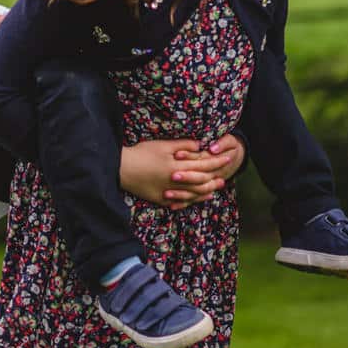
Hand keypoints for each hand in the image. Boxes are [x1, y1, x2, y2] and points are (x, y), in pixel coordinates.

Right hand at [120, 135, 244, 210]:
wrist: (120, 169)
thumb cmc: (141, 153)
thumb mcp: (162, 145)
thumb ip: (183, 145)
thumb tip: (200, 145)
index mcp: (176, 166)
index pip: (202, 165)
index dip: (216, 161)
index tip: (227, 157)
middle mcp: (174, 181)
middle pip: (200, 181)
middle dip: (214, 177)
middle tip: (226, 175)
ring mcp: (167, 193)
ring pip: (193, 194)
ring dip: (206, 191)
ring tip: (216, 188)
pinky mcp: (160, 199)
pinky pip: (180, 202)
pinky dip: (192, 201)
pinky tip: (198, 198)